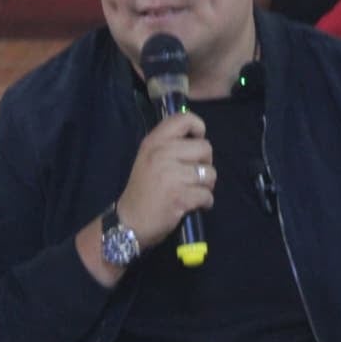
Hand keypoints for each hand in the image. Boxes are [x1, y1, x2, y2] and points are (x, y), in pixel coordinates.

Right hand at [116, 112, 214, 248]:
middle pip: (205, 147)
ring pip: (210, 173)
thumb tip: (198, 138)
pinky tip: (193, 205)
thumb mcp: (148, 158)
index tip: (197, 140)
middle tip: (194, 175)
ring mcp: (172, 175)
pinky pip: (207, 194)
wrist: (130, 222)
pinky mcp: (180, 196)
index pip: (184, 119)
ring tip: (193, 191)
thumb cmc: (142, 190)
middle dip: (205, 163)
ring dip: (206, 185)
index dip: (198, 127)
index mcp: (154, 142)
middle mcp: (162, 154)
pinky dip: (205, 202)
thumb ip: (169, 145)